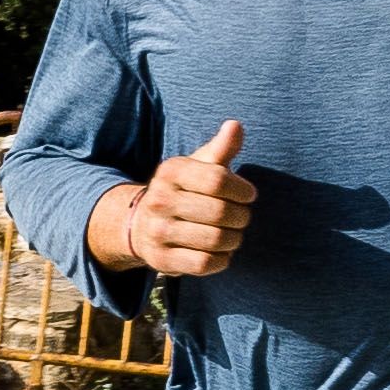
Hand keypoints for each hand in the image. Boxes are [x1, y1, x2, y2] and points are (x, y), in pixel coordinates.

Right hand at [98, 118, 252, 280]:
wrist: (141, 225)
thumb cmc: (183, 191)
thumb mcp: (198, 166)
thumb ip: (221, 148)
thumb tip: (236, 126)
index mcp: (171, 171)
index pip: (218, 180)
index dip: (242, 190)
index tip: (249, 195)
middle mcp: (159, 200)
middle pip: (220, 213)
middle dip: (242, 217)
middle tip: (243, 218)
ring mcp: (158, 231)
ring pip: (215, 240)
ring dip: (234, 239)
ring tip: (234, 235)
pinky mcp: (161, 260)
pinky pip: (204, 263)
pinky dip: (222, 259)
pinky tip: (222, 252)